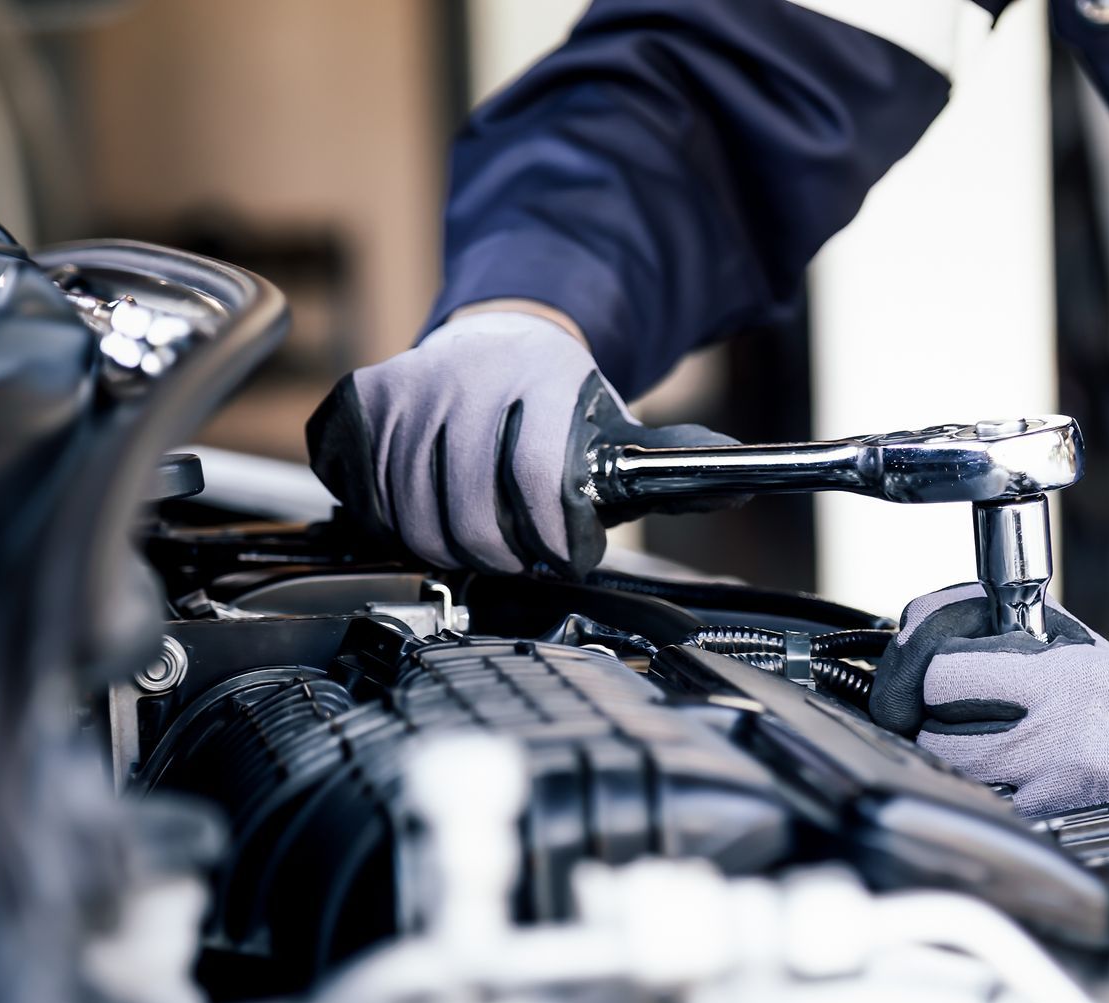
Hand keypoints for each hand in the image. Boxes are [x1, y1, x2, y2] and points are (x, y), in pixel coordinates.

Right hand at [306, 309, 739, 577]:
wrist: (502, 335)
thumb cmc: (564, 402)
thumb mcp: (621, 427)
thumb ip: (675, 463)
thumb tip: (743, 485)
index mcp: (541, 379)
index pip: (538, 483)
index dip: (552, 541)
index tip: (565, 557)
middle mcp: (468, 377)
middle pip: (470, 516)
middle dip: (503, 558)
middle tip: (522, 560)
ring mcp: (409, 388)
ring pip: (413, 517)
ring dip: (449, 549)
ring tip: (482, 543)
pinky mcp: (365, 403)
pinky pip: (368, 495)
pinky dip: (397, 523)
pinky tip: (431, 515)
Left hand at [869, 584, 1108, 872]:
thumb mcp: (1069, 643)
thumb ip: (995, 624)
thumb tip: (914, 621)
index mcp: (1065, 680)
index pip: (943, 676)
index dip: (927, 673)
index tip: (938, 676)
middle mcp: (1060, 740)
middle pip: (936, 736)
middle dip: (931, 723)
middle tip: (953, 716)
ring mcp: (1054, 796)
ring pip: (953, 780)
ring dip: (951, 764)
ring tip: (984, 747)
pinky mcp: (1051, 836)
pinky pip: (981, 814)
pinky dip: (977, 799)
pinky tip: (1001, 784)